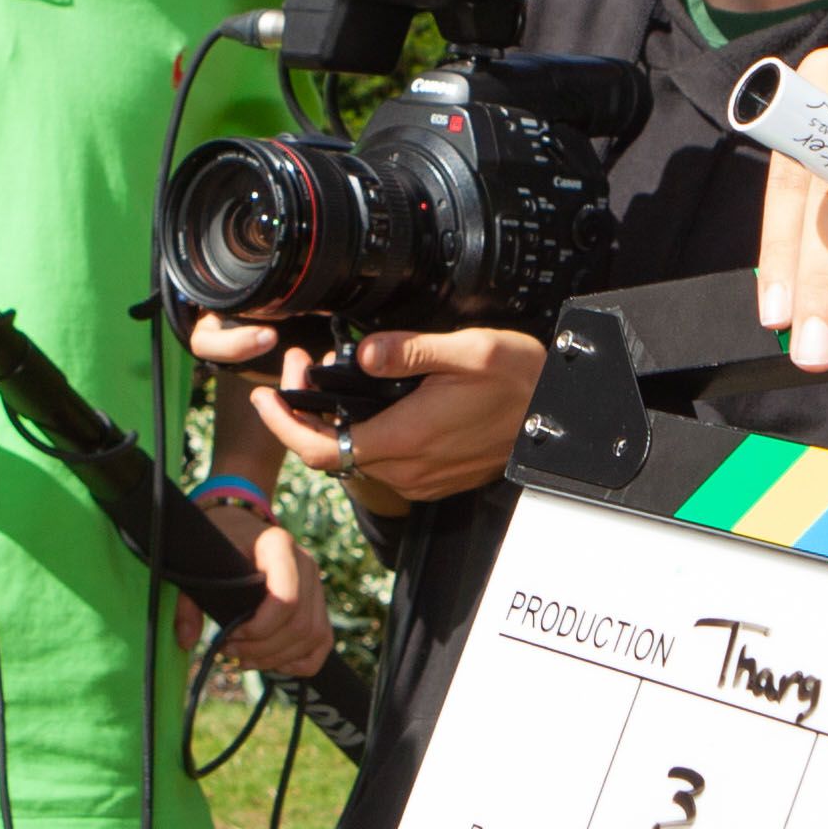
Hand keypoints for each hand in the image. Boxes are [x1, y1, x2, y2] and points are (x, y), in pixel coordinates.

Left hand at [193, 504, 335, 679]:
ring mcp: (316, 584)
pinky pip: (322, 641)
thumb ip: (188, 601)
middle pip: (299, 625)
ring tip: (245, 659)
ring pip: (312, 636)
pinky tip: (272, 662)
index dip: (260, 629)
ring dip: (278, 658)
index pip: (286, 599)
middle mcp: (306, 564)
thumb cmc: (220, 542)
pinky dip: (300, 661)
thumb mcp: (199, 562)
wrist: (240, 523)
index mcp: (279, 546)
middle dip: (263, 650)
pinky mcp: (318, 602)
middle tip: (230, 652)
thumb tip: (186, 640)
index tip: (229, 636)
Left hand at [258, 327, 541, 508]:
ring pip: (354, 457)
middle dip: (304, 412)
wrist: (560, 414)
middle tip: (302, 367)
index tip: (267, 395)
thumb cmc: (520, 381)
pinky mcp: (434, 477)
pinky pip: (381, 461)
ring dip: (332, 423)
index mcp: (406, 438)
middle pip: (329, 452)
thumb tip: (363, 352)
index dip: (282, 424)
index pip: (319, 448)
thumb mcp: (468, 350)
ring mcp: (421, 478)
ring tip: (329, 378)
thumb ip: (410, 352)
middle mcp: (408, 468)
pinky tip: (363, 403)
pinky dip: (360, 434)